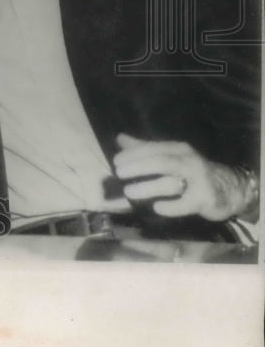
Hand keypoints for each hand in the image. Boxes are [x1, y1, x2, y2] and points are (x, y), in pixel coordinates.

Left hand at [112, 134, 254, 221]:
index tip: (115, 162)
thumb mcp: (170, 156)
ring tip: (129, 191)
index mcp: (178, 150)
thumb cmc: (192, 172)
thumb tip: (120, 138)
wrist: (230, 189)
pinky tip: (156, 208)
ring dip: (148, 187)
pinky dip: (171, 207)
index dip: (133, 154)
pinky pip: (185, 204)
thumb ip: (145, 148)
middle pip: (161, 162)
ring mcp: (198, 181)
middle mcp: (189, 162)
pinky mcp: (205, 200)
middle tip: (119, 173)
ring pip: (171, 183)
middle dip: (138, 167)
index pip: (153, 148)